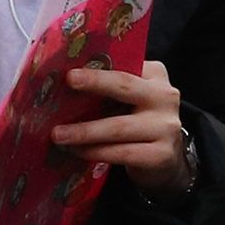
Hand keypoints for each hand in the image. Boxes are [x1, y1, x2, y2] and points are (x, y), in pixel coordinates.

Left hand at [56, 60, 193, 200]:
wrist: (165, 158)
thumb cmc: (138, 121)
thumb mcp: (131, 99)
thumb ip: (110, 88)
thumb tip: (64, 85)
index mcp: (155, 75)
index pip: (125, 65)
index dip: (98, 67)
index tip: (72, 69)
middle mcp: (165, 97)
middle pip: (125, 86)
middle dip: (95, 83)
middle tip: (68, 82)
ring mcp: (166, 127)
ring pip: (118, 127)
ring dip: (85, 131)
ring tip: (58, 134)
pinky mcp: (161, 155)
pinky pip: (122, 153)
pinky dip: (96, 152)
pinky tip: (77, 151)